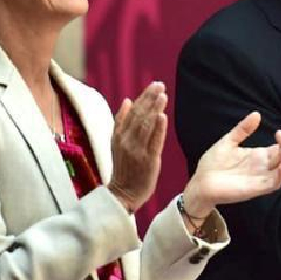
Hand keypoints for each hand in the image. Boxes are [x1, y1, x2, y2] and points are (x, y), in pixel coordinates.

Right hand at [107, 82, 168, 212]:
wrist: (123, 194)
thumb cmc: (124, 168)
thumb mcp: (117, 143)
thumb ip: (122, 122)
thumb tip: (127, 100)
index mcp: (119, 135)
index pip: (132, 111)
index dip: (143, 97)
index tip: (154, 86)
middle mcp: (126, 141)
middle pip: (139, 115)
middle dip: (150, 98)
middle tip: (160, 85)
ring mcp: (137, 151)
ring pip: (145, 126)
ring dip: (154, 109)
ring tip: (163, 95)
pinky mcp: (148, 161)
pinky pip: (153, 142)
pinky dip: (158, 129)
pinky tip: (162, 116)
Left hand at [181, 112, 280, 217]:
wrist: (200, 182)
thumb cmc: (213, 164)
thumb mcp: (228, 141)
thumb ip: (243, 129)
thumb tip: (257, 114)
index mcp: (257, 157)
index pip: (279, 148)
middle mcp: (262, 168)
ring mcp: (260, 179)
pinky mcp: (256, 189)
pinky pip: (274, 185)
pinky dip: (280, 176)